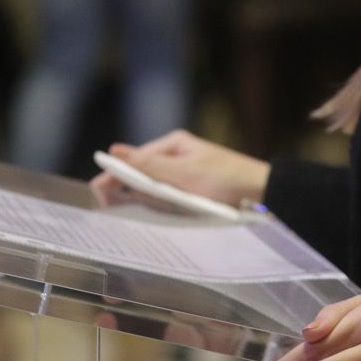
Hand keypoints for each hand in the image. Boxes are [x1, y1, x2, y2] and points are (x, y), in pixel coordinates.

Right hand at [89, 129, 269, 208]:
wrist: (263, 193)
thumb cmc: (225, 180)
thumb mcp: (184, 173)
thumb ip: (149, 166)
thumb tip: (114, 152)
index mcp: (174, 144)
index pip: (135, 158)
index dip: (115, 175)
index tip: (97, 191)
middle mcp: (178, 156)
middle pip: (142, 173)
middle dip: (124, 189)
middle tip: (104, 208)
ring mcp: (186, 174)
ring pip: (153, 187)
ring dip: (139, 199)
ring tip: (119, 215)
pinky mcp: (194, 191)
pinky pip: (167, 197)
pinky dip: (156, 205)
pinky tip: (147, 217)